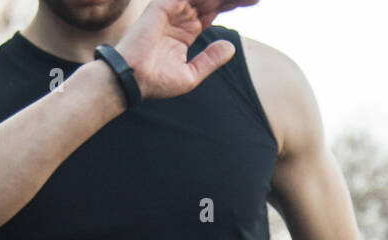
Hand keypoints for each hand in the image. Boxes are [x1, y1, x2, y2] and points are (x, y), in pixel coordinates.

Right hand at [114, 0, 259, 99]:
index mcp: (187, 31)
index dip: (233, 4)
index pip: (215, 11)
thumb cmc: (156, 82)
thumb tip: (231, 47)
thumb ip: (210, 60)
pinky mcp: (163, 5)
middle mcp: (181, 16)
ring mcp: (172, 9)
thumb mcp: (191, 75)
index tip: (255, 1)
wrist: (132, 80)